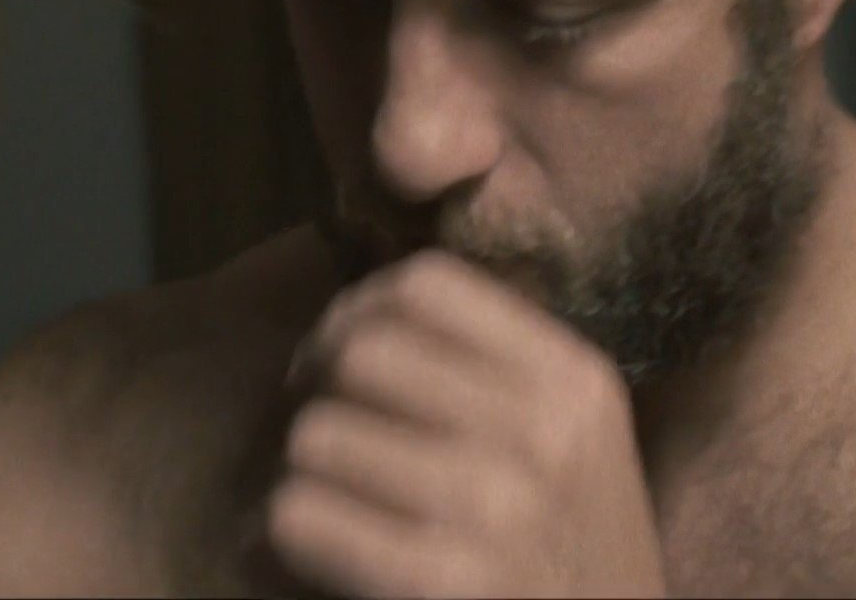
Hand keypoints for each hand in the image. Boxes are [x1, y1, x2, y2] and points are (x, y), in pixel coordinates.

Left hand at [269, 251, 666, 597]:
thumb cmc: (570, 562)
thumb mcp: (575, 448)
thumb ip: (495, 374)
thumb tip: (358, 317)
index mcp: (574, 383)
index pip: (425, 286)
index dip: (356, 314)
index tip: (342, 364)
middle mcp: (543, 434)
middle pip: (361, 353)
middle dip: (319, 393)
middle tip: (326, 441)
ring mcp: (495, 508)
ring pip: (317, 435)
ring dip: (301, 476)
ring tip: (327, 507)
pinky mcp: (440, 583)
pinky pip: (298, 516)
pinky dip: (281, 537)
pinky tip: (306, 555)